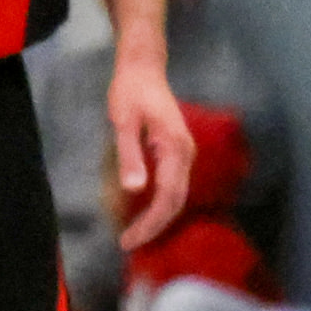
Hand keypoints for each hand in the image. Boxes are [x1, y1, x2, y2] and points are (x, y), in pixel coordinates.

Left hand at [110, 55, 196, 249]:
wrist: (143, 68)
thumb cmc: (131, 91)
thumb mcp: (123, 120)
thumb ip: (130, 155)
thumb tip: (135, 191)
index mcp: (176, 149)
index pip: (168, 197)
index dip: (151, 222)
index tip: (130, 239)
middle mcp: (187, 156)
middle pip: (176, 201)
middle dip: (154, 225)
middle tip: (128, 243)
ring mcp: (183, 155)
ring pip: (176, 195)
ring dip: (157, 216)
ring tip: (135, 234)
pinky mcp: (176, 153)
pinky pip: (172, 185)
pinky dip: (159, 203)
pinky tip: (142, 211)